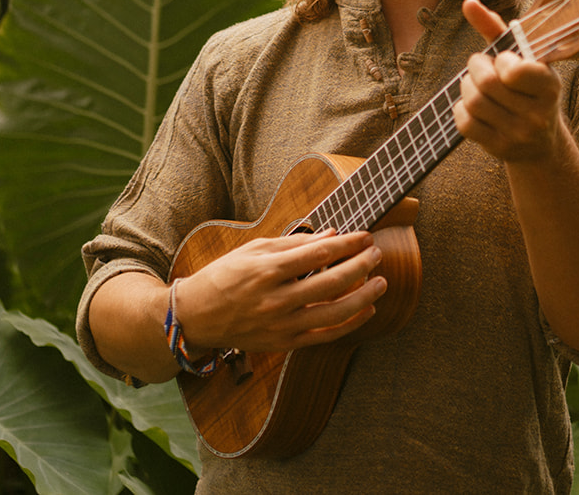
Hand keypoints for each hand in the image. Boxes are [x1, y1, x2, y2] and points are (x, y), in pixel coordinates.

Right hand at [173, 229, 386, 355]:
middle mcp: (276, 299)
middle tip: (376, 253)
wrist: (196, 316)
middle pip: (330, 282)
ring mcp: (282, 325)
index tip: (365, 235)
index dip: (346, 244)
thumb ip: (293, 243)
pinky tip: (367, 310)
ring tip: (381, 282)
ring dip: (363, 296)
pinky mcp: (285, 343)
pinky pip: (325, 335)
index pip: (318, 254)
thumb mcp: (253, 250)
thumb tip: (330, 235)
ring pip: (334, 312)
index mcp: (267, 270)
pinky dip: (350, 324)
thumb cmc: (224, 276)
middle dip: (360, 265)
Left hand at [455, 0, 567, 163]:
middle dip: (475, 67)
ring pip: (473, 102)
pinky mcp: (499, 149)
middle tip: (479, 65)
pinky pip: (464, 123)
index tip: (504, 60)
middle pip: (486, 83)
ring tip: (475, 83)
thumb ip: (496, 30)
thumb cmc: (528, 88)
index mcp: (549, 86)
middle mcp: (537, 113)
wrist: (541, 143)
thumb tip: (468, 2)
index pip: (514, 71)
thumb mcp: (523, 59)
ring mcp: (518, 134)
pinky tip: (472, 105)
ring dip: (466, 86)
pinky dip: (460, 108)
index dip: (501, 60)